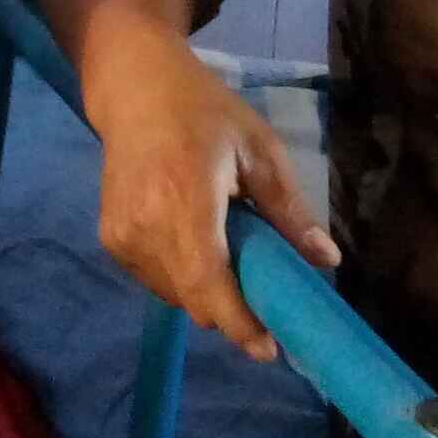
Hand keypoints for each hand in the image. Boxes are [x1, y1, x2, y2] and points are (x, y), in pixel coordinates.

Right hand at [80, 26, 336, 361]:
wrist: (134, 89)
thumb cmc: (205, 112)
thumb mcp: (259, 150)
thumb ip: (290, 210)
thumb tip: (327, 261)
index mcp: (186, 198)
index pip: (207, 281)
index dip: (238, 323)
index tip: (268, 348)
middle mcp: (146, 225)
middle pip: (194, 300)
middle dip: (231, 310)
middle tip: (262, 292)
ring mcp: (122, 236)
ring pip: (175, 296)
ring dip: (206, 293)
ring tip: (225, 250)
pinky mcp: (110, 241)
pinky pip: (156, 281)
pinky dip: (182, 277)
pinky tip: (194, 242)